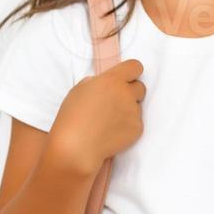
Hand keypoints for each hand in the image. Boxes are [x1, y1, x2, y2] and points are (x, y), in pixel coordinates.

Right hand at [47, 58, 145, 173]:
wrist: (77, 147)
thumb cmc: (72, 118)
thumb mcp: (79, 90)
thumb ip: (98, 82)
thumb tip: (106, 83)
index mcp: (112, 80)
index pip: (135, 66)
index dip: (131, 73)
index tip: (127, 79)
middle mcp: (126, 93)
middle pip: (140, 87)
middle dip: (130, 93)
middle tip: (115, 103)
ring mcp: (134, 111)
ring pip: (137, 106)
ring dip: (127, 110)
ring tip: (108, 121)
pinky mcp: (137, 128)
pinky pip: (135, 123)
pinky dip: (126, 126)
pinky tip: (111, 132)